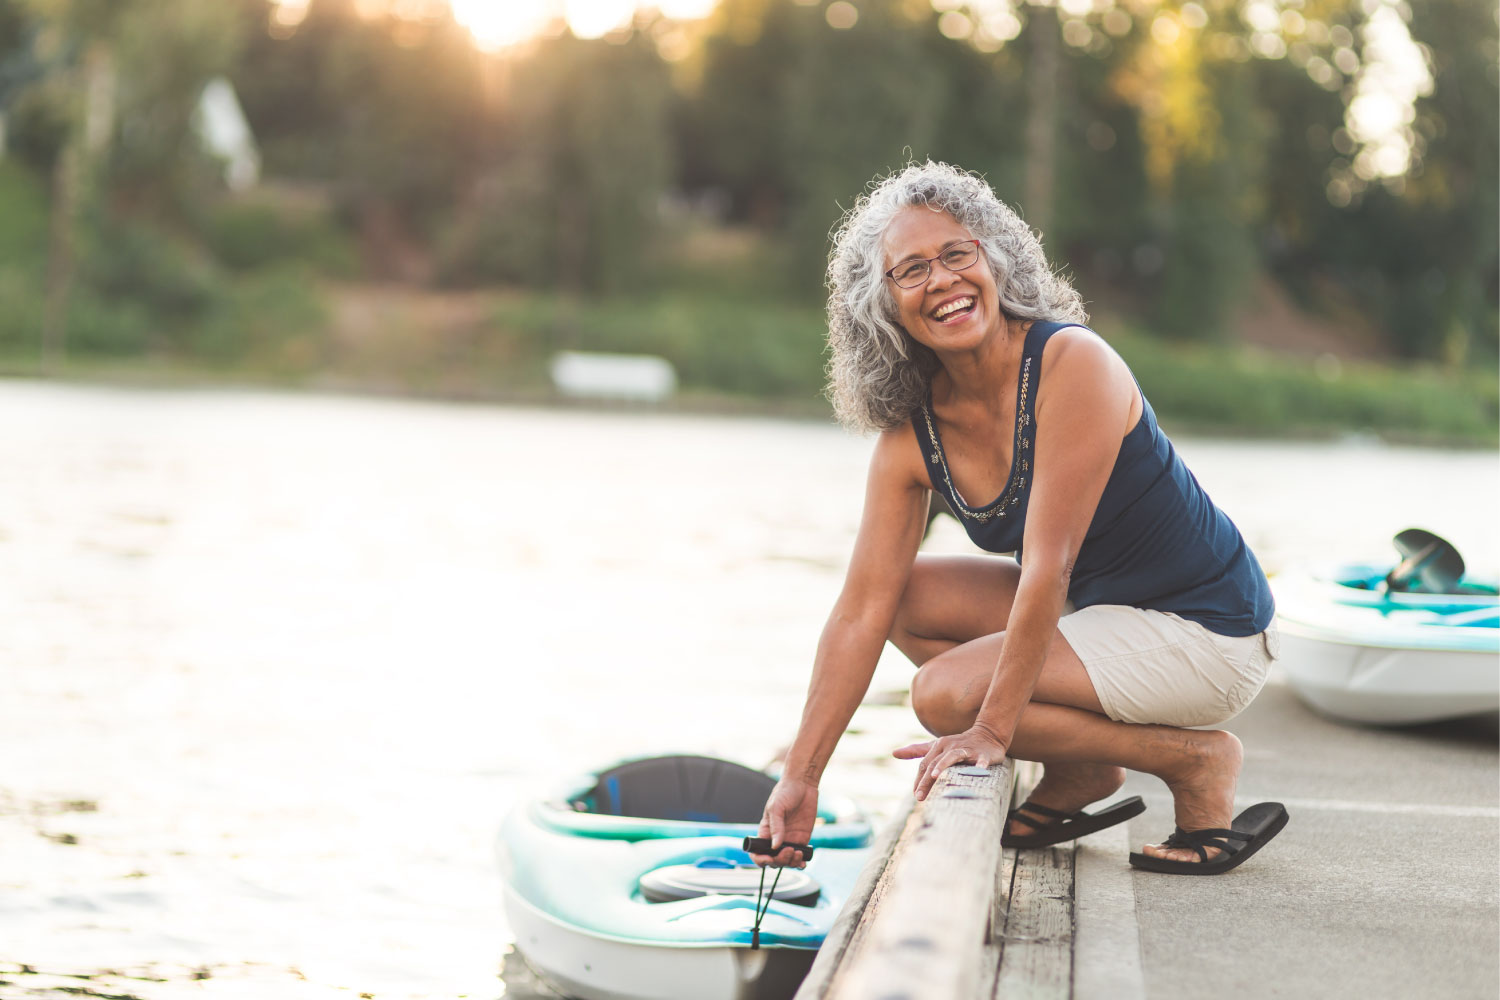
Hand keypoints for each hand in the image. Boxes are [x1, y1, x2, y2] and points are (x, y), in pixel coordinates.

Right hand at [751, 778, 817, 867]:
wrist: (803, 785)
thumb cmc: (785, 792)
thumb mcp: (776, 807)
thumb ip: (776, 827)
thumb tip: (775, 846)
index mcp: (765, 832)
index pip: (758, 852)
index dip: (761, 859)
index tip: (769, 858)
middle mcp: (776, 839)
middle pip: (774, 860)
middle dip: (780, 860)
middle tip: (789, 850)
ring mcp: (789, 840)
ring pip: (787, 861)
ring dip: (791, 862)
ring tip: (798, 853)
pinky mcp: (802, 840)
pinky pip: (800, 857)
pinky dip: (800, 863)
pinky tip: (803, 862)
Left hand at [893, 724, 1007, 800]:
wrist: (987, 734)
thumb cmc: (958, 743)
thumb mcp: (936, 746)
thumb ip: (916, 750)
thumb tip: (894, 753)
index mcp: (939, 746)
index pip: (925, 764)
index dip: (919, 780)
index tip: (916, 795)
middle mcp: (950, 746)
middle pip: (934, 763)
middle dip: (926, 780)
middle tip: (919, 797)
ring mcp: (966, 749)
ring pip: (953, 756)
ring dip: (944, 765)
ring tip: (935, 776)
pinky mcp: (983, 753)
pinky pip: (981, 759)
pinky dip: (980, 764)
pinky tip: (979, 770)